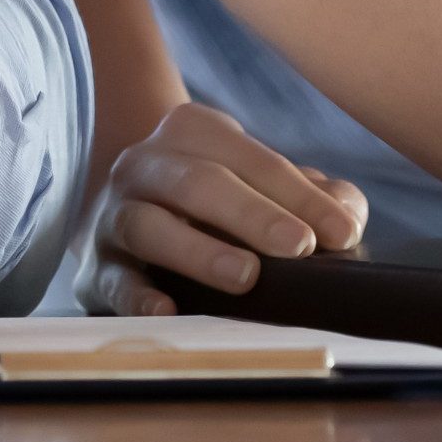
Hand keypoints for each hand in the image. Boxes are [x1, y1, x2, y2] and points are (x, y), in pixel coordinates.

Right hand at [78, 101, 368, 315]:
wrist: (132, 214)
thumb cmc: (220, 202)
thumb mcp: (265, 184)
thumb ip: (315, 195)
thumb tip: (346, 215)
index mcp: (190, 133)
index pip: (249, 157)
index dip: (299, 195)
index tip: (343, 234)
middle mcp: (144, 165)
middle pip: (197, 182)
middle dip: (252, 214)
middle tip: (299, 246)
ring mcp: (114, 215)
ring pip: (148, 225)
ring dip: (198, 251)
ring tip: (246, 276)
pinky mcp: (96, 268)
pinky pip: (114, 280)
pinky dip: (138, 295)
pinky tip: (167, 309)